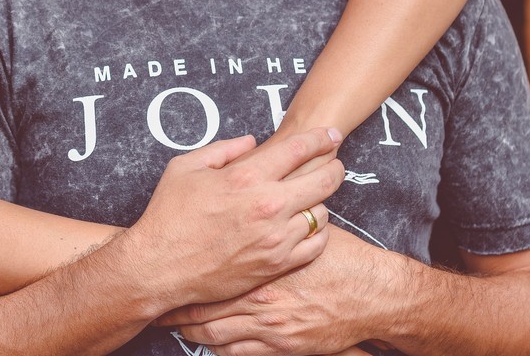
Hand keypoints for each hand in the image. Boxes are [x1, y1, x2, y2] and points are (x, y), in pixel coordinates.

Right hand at [120, 128, 344, 311]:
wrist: (160, 266)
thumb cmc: (168, 215)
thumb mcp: (185, 167)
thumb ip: (222, 149)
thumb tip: (251, 142)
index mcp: (246, 177)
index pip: (300, 149)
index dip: (322, 138)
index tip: (332, 134)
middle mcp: (267, 205)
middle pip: (324, 179)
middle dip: (334, 167)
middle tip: (334, 164)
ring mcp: (275, 238)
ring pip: (322, 213)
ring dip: (320, 202)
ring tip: (312, 198)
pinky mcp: (276, 264)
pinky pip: (315, 245)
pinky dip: (317, 233)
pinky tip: (307, 227)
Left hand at [158, 228, 383, 355]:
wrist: (371, 294)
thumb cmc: (340, 258)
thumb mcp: (301, 225)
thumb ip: (275, 213)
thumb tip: (253, 190)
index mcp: (259, 261)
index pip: (208, 268)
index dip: (183, 272)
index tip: (165, 269)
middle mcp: (258, 295)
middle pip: (203, 304)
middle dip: (177, 306)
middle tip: (158, 304)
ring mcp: (267, 324)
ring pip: (213, 331)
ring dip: (190, 329)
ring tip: (172, 323)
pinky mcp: (280, 346)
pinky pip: (236, 351)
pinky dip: (216, 347)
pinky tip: (206, 341)